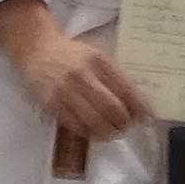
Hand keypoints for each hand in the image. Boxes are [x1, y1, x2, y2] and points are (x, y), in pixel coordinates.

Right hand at [12, 30, 149, 141]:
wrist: (36, 50)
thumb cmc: (72, 54)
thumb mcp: (97, 56)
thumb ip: (116, 77)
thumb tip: (138, 103)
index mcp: (99, 61)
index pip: (126, 89)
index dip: (140, 107)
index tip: (148, 117)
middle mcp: (83, 75)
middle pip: (112, 108)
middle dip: (125, 123)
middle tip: (128, 126)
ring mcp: (66, 91)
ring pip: (95, 122)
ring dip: (109, 132)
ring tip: (113, 132)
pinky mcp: (52, 105)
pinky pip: (77, 126)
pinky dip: (91, 133)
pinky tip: (96, 132)